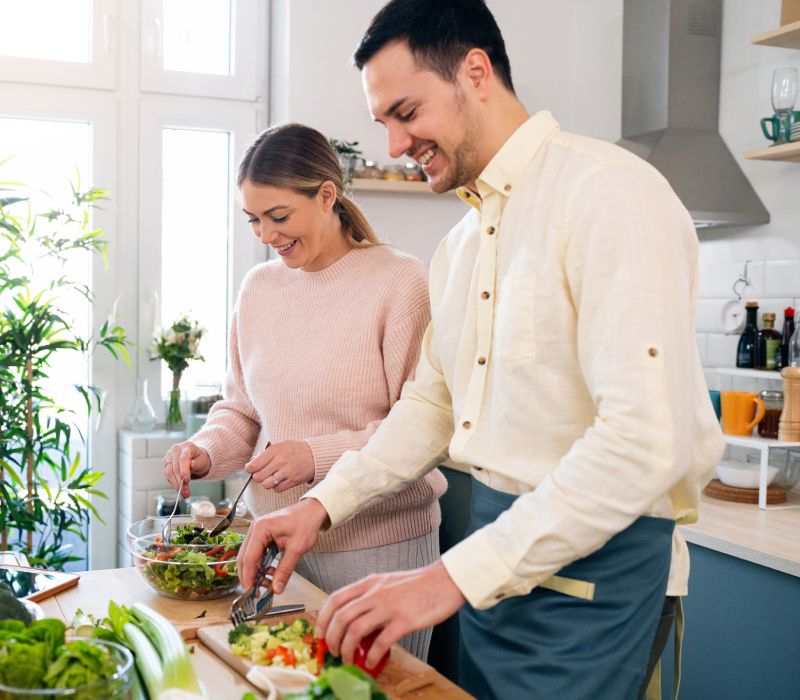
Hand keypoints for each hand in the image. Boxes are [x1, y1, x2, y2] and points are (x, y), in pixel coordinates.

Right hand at [162, 441, 210, 498]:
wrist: (196, 458)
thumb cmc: (200, 459)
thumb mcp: (203, 461)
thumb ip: (197, 463)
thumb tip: (192, 465)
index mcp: (187, 446)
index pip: (183, 459)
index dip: (184, 470)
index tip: (186, 481)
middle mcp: (176, 449)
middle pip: (175, 467)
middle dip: (180, 482)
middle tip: (186, 493)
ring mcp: (169, 456)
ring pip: (169, 472)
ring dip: (175, 485)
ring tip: (183, 493)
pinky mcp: (165, 463)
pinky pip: (167, 475)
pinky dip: (173, 483)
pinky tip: (179, 488)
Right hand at [237, 498, 328, 590]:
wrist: (312, 511)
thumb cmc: (306, 523)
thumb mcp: (297, 548)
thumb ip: (285, 569)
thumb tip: (276, 588)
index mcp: (261, 528)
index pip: (249, 557)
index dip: (248, 576)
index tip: (250, 591)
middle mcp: (255, 529)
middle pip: (245, 558)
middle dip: (250, 576)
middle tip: (257, 592)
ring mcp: (258, 532)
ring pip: (250, 557)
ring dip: (256, 572)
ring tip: (268, 583)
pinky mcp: (262, 536)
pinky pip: (257, 554)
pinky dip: (261, 565)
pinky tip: (270, 573)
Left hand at [245, 440, 314, 492]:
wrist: (314, 455)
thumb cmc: (294, 450)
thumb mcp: (279, 446)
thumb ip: (264, 454)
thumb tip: (251, 465)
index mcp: (274, 451)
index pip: (253, 465)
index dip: (250, 469)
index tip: (252, 469)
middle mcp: (280, 461)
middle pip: (258, 477)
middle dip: (258, 476)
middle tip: (262, 473)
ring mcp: (287, 472)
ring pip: (266, 485)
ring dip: (267, 482)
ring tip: (272, 476)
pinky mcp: (292, 481)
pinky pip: (277, 489)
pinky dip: (276, 486)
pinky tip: (280, 480)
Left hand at [316, 561, 465, 668]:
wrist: (444, 580)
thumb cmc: (418, 584)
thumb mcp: (387, 583)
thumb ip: (370, 596)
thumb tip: (356, 618)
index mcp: (369, 583)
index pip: (335, 598)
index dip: (323, 619)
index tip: (321, 634)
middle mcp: (375, 593)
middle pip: (341, 617)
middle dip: (332, 639)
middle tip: (333, 652)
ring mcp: (389, 606)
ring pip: (355, 629)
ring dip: (347, 649)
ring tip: (348, 660)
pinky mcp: (404, 620)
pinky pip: (381, 641)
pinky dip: (372, 655)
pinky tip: (372, 662)